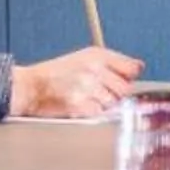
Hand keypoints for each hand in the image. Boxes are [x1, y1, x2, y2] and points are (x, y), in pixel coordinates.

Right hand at [11, 46, 142, 118]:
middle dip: (116, 94)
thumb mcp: (85, 58)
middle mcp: (94, 69)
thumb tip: (139, 68)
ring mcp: (86, 87)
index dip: (128, 78)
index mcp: (97, 55)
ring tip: (87, 98)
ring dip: (104, 105)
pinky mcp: (79, 105)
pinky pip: (99, 114)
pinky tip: (81, 106)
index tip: (121, 81)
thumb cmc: (56, 74)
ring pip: (113, 103)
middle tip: (99, 93)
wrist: (30, 87)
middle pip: (125, 89)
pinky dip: (92, 113)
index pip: (131, 68)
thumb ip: (113, 62)